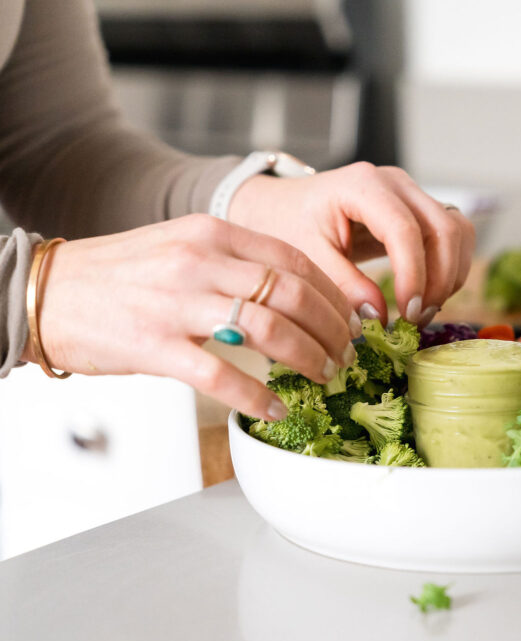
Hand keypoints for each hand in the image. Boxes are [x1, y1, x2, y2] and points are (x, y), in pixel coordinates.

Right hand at [33, 215, 360, 420]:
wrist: (49, 291)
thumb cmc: (121, 275)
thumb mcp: (184, 248)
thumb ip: (236, 264)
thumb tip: (295, 295)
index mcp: (212, 234)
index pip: (295, 260)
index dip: (334, 294)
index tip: (351, 318)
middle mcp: (200, 262)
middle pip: (293, 294)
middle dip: (332, 330)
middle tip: (347, 354)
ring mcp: (177, 303)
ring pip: (269, 330)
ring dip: (309, 358)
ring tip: (324, 375)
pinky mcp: (154, 345)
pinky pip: (221, 374)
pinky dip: (256, 395)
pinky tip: (275, 407)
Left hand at [228, 162, 475, 326]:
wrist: (285, 206)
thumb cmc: (290, 224)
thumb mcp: (308, 257)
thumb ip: (344, 285)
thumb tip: (380, 317)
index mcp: (363, 186)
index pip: (405, 229)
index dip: (414, 274)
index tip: (407, 312)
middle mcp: (396, 183)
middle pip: (445, 228)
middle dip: (440, 280)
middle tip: (417, 318)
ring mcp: (413, 193)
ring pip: (459, 231)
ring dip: (451, 275)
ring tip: (424, 310)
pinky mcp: (421, 210)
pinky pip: (455, 236)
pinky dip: (451, 268)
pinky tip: (429, 294)